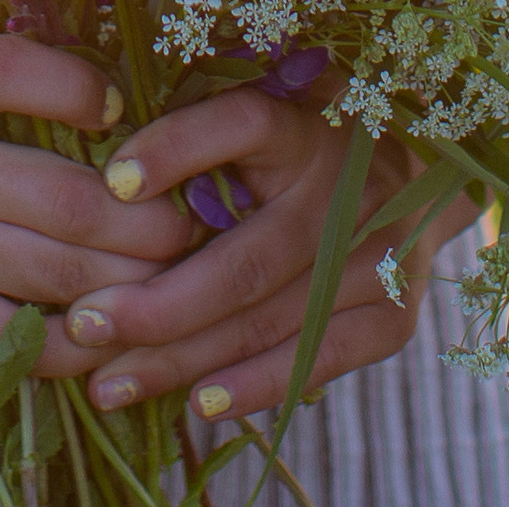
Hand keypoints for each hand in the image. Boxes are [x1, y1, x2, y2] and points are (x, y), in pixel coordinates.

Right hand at [0, 36, 194, 367]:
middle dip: (147, 221)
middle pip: (62, 197)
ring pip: (50, 271)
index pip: (9, 71)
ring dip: (128, 283)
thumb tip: (143, 102)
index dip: (79, 90)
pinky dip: (76, 340)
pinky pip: (16, 338)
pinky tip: (116, 332)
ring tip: (177, 279)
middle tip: (194, 225)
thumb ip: (22, 83)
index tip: (127, 113)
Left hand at [56, 92, 479, 420]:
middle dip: (157, 304)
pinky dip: (255, 384)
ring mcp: (378, 256)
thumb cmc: (306, 136)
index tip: (113, 180)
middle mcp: (347, 187)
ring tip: (110, 382)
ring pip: (267, 321)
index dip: (178, 149)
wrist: (423, 171)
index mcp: (306, 122)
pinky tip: (198, 401)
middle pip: (244, 260)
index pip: (241, 125)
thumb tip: (104, 174)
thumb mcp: (266, 106)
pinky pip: (315, 359)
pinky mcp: (394, 313)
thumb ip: (203, 132)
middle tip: (85, 324)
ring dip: (183, 359)